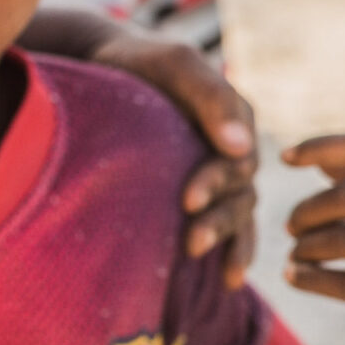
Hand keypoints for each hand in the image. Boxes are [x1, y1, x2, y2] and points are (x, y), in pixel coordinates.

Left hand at [89, 30, 258, 286]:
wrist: (104, 65)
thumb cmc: (138, 62)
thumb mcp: (173, 64)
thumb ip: (209, 96)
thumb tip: (240, 148)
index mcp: (234, 117)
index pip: (235, 160)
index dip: (215, 183)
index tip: (187, 201)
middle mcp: (231, 148)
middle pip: (239, 192)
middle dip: (220, 220)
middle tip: (192, 243)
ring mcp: (217, 171)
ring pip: (237, 212)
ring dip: (227, 240)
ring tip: (211, 267)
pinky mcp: (200, 190)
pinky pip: (227, 223)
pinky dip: (232, 249)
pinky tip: (226, 282)